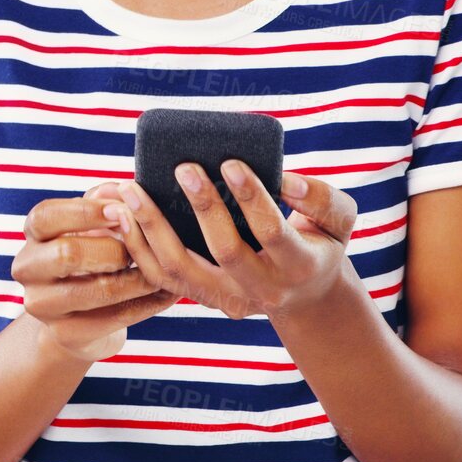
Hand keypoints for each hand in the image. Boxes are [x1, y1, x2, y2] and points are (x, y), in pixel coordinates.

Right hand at [12, 182, 176, 362]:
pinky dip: (148, 304)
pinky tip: (168, 294)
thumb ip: (105, 202)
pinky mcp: (65, 334)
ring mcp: (43, 305)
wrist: (78, 315)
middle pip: (68, 254)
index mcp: (33, 234)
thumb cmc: (91, 255)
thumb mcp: (92, 226)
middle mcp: (28, 269)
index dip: (85, 212)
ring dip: (139, 278)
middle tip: (143, 247)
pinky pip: (116, 317)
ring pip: (99, 289)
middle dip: (115, 248)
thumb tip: (123, 189)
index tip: (120, 209)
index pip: (47, 216)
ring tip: (165, 271)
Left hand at [104, 163, 357, 323]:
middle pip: (224, 252)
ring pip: (180, 271)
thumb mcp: (339, 221)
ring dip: (152, 229)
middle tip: (183, 167)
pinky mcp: (202, 298)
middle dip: (203, 207)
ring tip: (132, 191)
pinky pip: (161, 277)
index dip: (251, 198)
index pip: (272, 232)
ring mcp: (228, 299)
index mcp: (299, 266)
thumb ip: (322, 198)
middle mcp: (262, 289)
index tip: (231, 162)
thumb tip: (285, 179)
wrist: (305, 294)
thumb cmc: (320, 242)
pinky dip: (138, 246)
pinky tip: (123, 214)